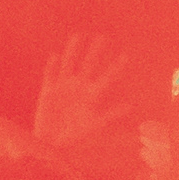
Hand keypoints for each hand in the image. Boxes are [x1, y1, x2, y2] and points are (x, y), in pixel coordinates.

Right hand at [29, 34, 129, 161]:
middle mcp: (79, 88)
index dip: (115, 68)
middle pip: (88, 66)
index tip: (126, 55)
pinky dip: (52, 67)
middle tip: (102, 37)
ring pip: (69, 64)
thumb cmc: (75, 137)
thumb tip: (131, 105)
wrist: (51, 143)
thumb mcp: (95, 125)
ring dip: (73, 51)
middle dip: (95, 52)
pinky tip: (55, 56)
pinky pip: (50, 75)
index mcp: (92, 96)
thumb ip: (110, 114)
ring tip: (78, 36)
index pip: (106, 78)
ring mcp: (63, 88)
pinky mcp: (47, 92)